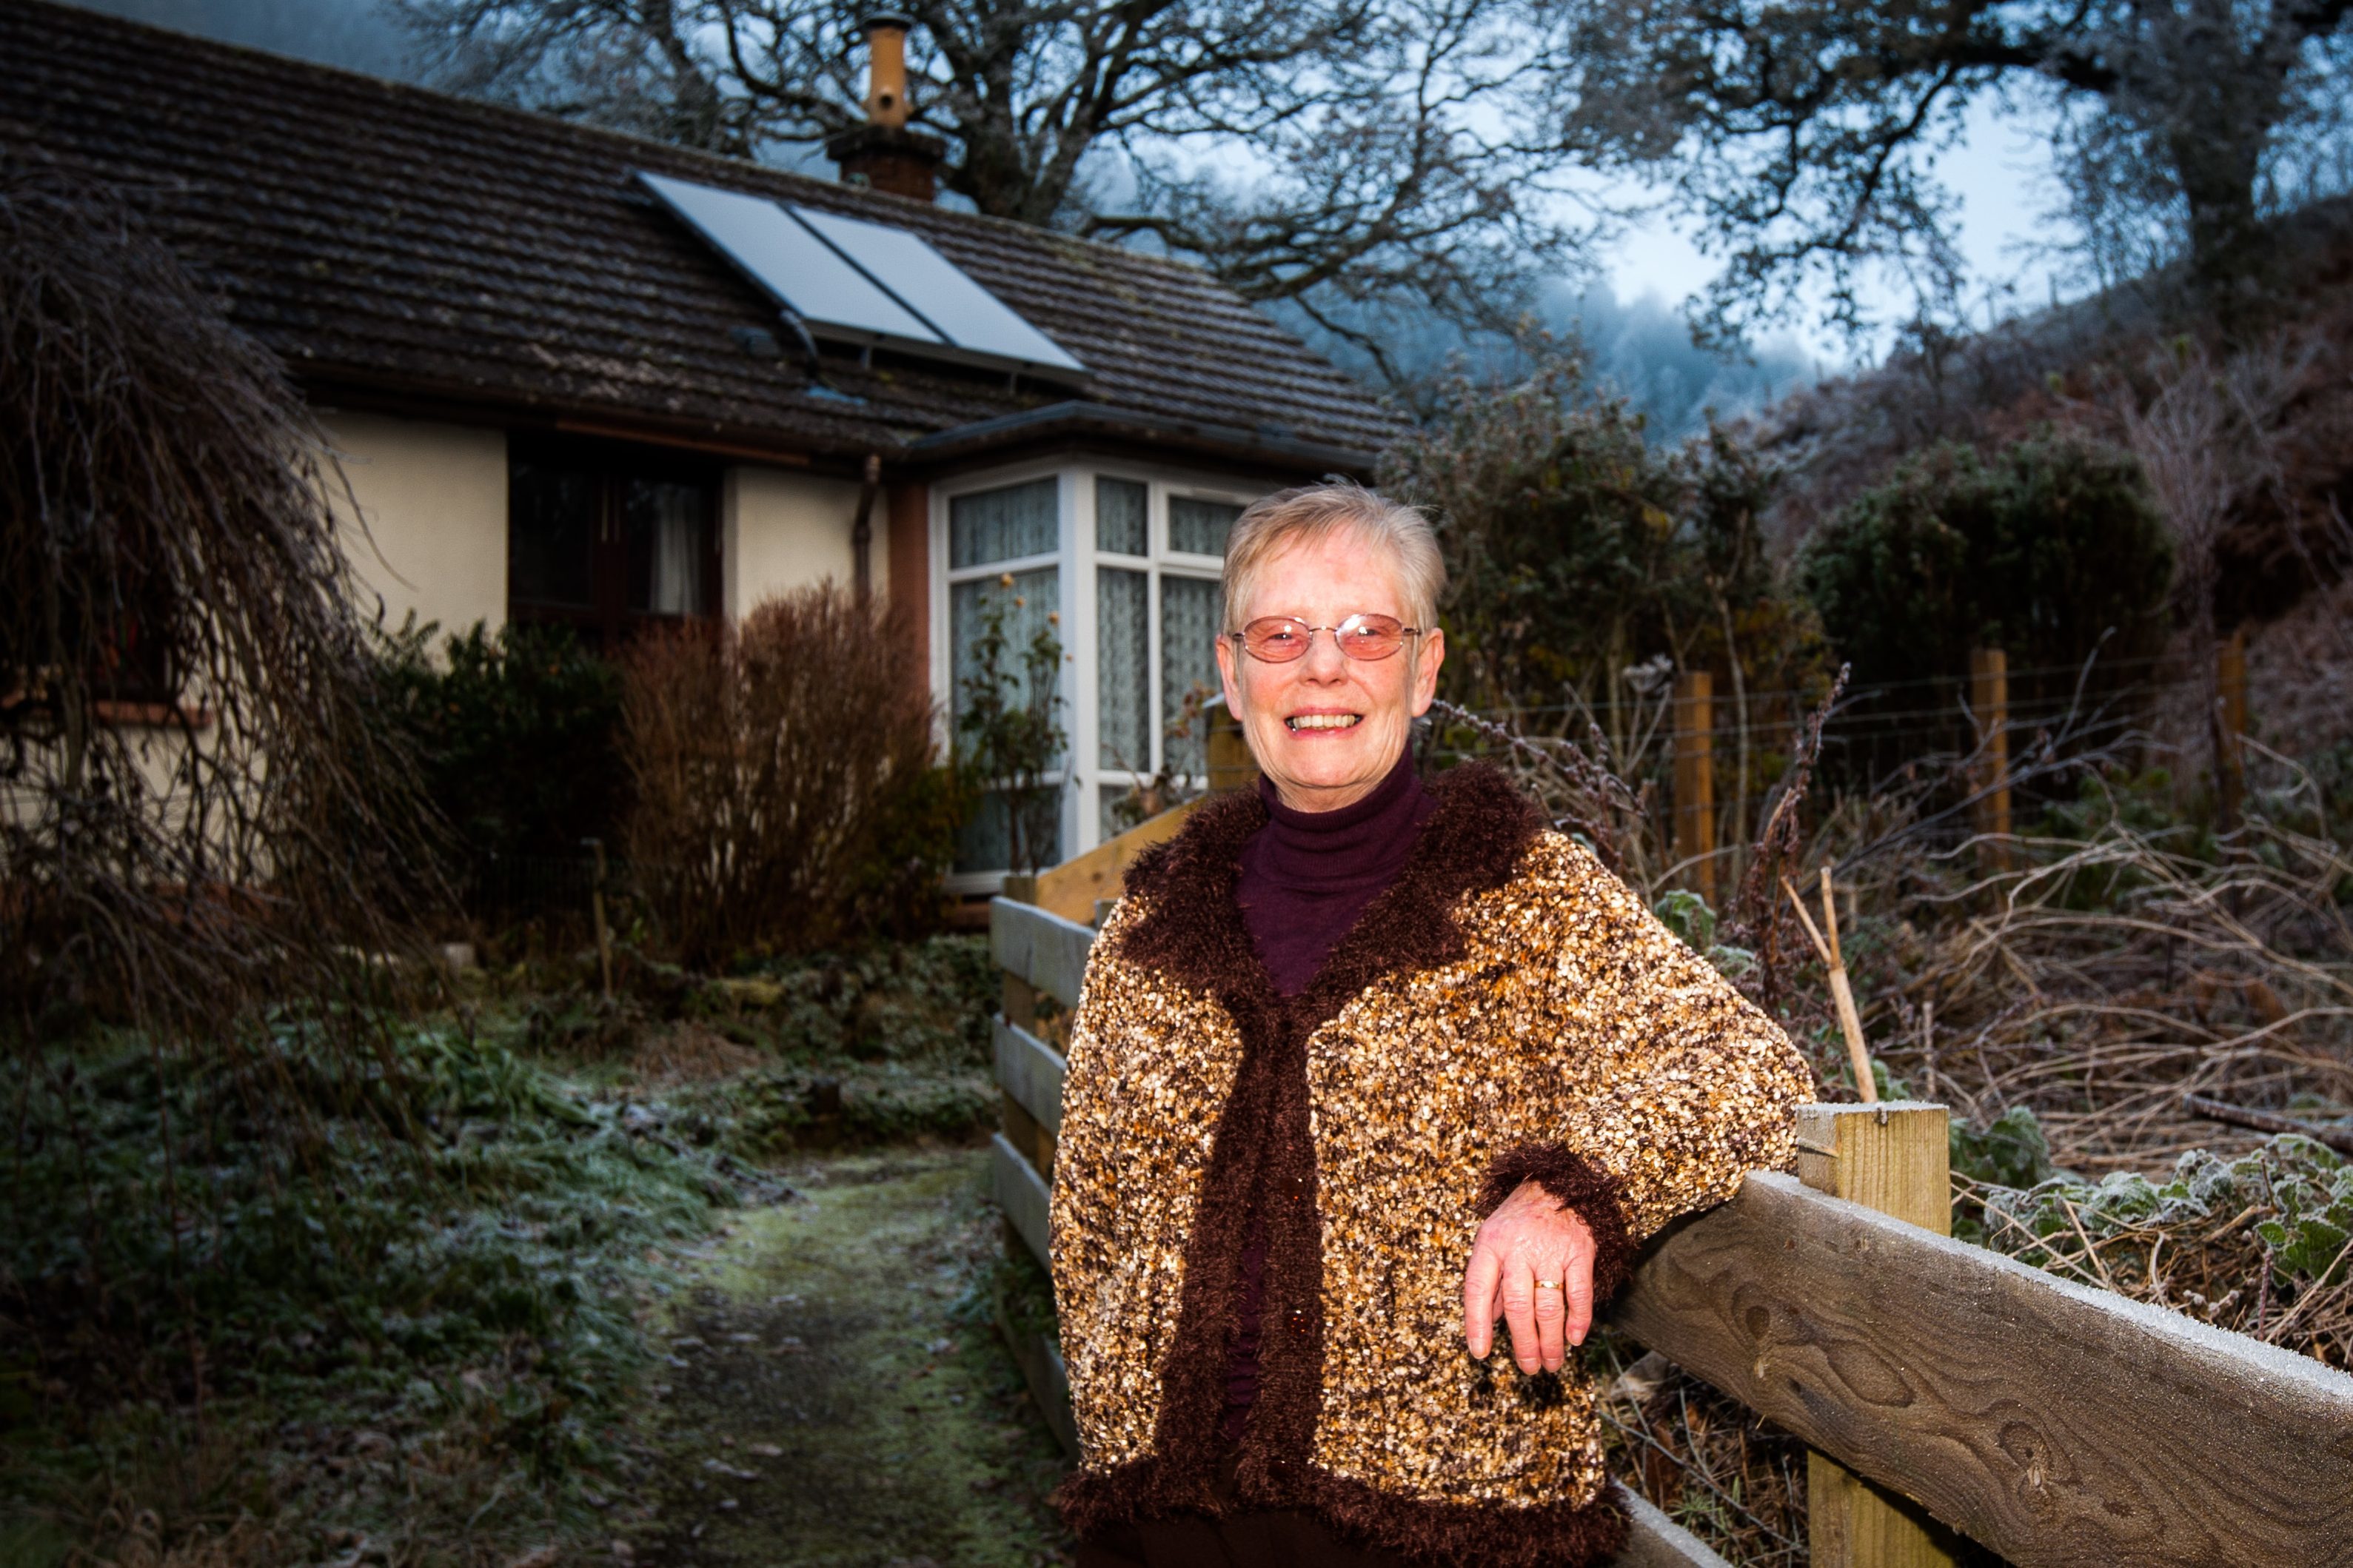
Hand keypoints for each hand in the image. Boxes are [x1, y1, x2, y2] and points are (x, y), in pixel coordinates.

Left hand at [1461, 1179, 1595, 1374]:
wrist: (1557, 1183)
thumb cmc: (1518, 1220)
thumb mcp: (1493, 1240)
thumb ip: (1491, 1280)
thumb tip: (1490, 1322)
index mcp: (1490, 1245)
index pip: (1478, 1289)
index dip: (1477, 1324)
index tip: (1480, 1353)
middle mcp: (1519, 1248)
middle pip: (1519, 1306)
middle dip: (1524, 1343)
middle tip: (1529, 1368)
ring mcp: (1551, 1250)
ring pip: (1549, 1305)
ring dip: (1551, 1340)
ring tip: (1551, 1364)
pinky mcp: (1580, 1251)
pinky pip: (1580, 1292)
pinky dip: (1578, 1319)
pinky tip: (1574, 1340)